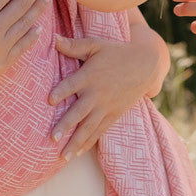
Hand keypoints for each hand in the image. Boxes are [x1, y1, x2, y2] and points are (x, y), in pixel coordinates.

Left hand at [49, 31, 159, 157]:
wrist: (146, 65)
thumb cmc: (117, 52)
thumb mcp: (97, 44)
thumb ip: (75, 45)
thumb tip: (53, 39)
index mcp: (90, 75)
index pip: (73, 84)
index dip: (61, 91)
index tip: (49, 100)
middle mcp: (97, 93)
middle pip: (79, 111)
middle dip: (66, 125)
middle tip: (52, 137)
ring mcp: (106, 106)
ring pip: (89, 127)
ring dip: (75, 141)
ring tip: (63, 157)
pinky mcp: (114, 114)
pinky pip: (100, 131)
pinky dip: (89, 142)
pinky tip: (78, 152)